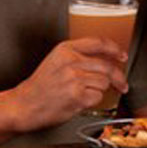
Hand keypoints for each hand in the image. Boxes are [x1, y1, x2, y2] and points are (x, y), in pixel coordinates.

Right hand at [8, 38, 128, 131]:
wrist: (24, 105)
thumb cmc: (41, 86)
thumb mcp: (56, 61)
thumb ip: (78, 56)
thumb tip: (107, 60)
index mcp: (65, 49)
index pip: (98, 43)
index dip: (115, 49)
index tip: (122, 55)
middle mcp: (70, 61)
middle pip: (107, 66)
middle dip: (118, 77)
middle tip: (122, 84)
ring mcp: (74, 78)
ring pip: (104, 82)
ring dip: (100, 90)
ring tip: (86, 94)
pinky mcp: (76, 95)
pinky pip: (98, 97)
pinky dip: (93, 101)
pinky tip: (80, 101)